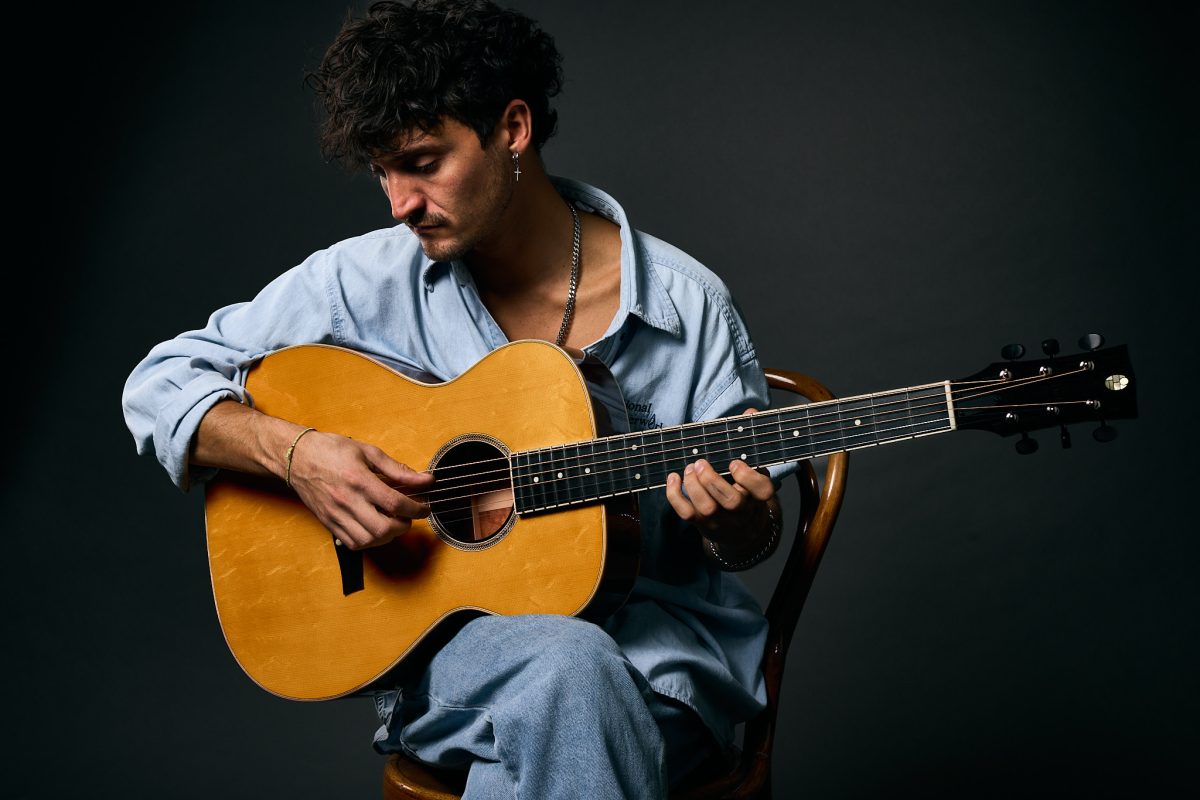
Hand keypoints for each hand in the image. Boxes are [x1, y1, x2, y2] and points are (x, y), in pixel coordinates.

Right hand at [287, 431, 432, 549]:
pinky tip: (375, 528)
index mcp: (359, 480)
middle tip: (408, 516)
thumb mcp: (368, 452)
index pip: (395, 503)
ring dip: (387, 536)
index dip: (416, 508)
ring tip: (392, 522)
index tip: (424, 507)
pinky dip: (370, 541)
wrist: (296, 457)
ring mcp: (336, 515)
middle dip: (403, 525)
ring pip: (369, 540)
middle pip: (383, 528)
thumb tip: (424, 479)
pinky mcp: (328, 523)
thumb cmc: (331, 450)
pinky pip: (353, 543)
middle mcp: (347, 501)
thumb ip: (397, 469)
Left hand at [664, 410, 774, 544]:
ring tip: (689, 468)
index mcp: (758, 494)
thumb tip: (750, 412)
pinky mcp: (701, 523)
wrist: (740, 528)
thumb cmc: (744, 489)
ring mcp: (721, 519)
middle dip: (713, 481)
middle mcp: (742, 510)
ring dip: (694, 486)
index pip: (762, 490)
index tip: (734, 463)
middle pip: (732, 502)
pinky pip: (686, 514)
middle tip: (701, 463)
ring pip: (708, 509)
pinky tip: (673, 478)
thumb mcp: (753, 467)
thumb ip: (750, 439)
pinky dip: (675, 496)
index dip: (748, 477)